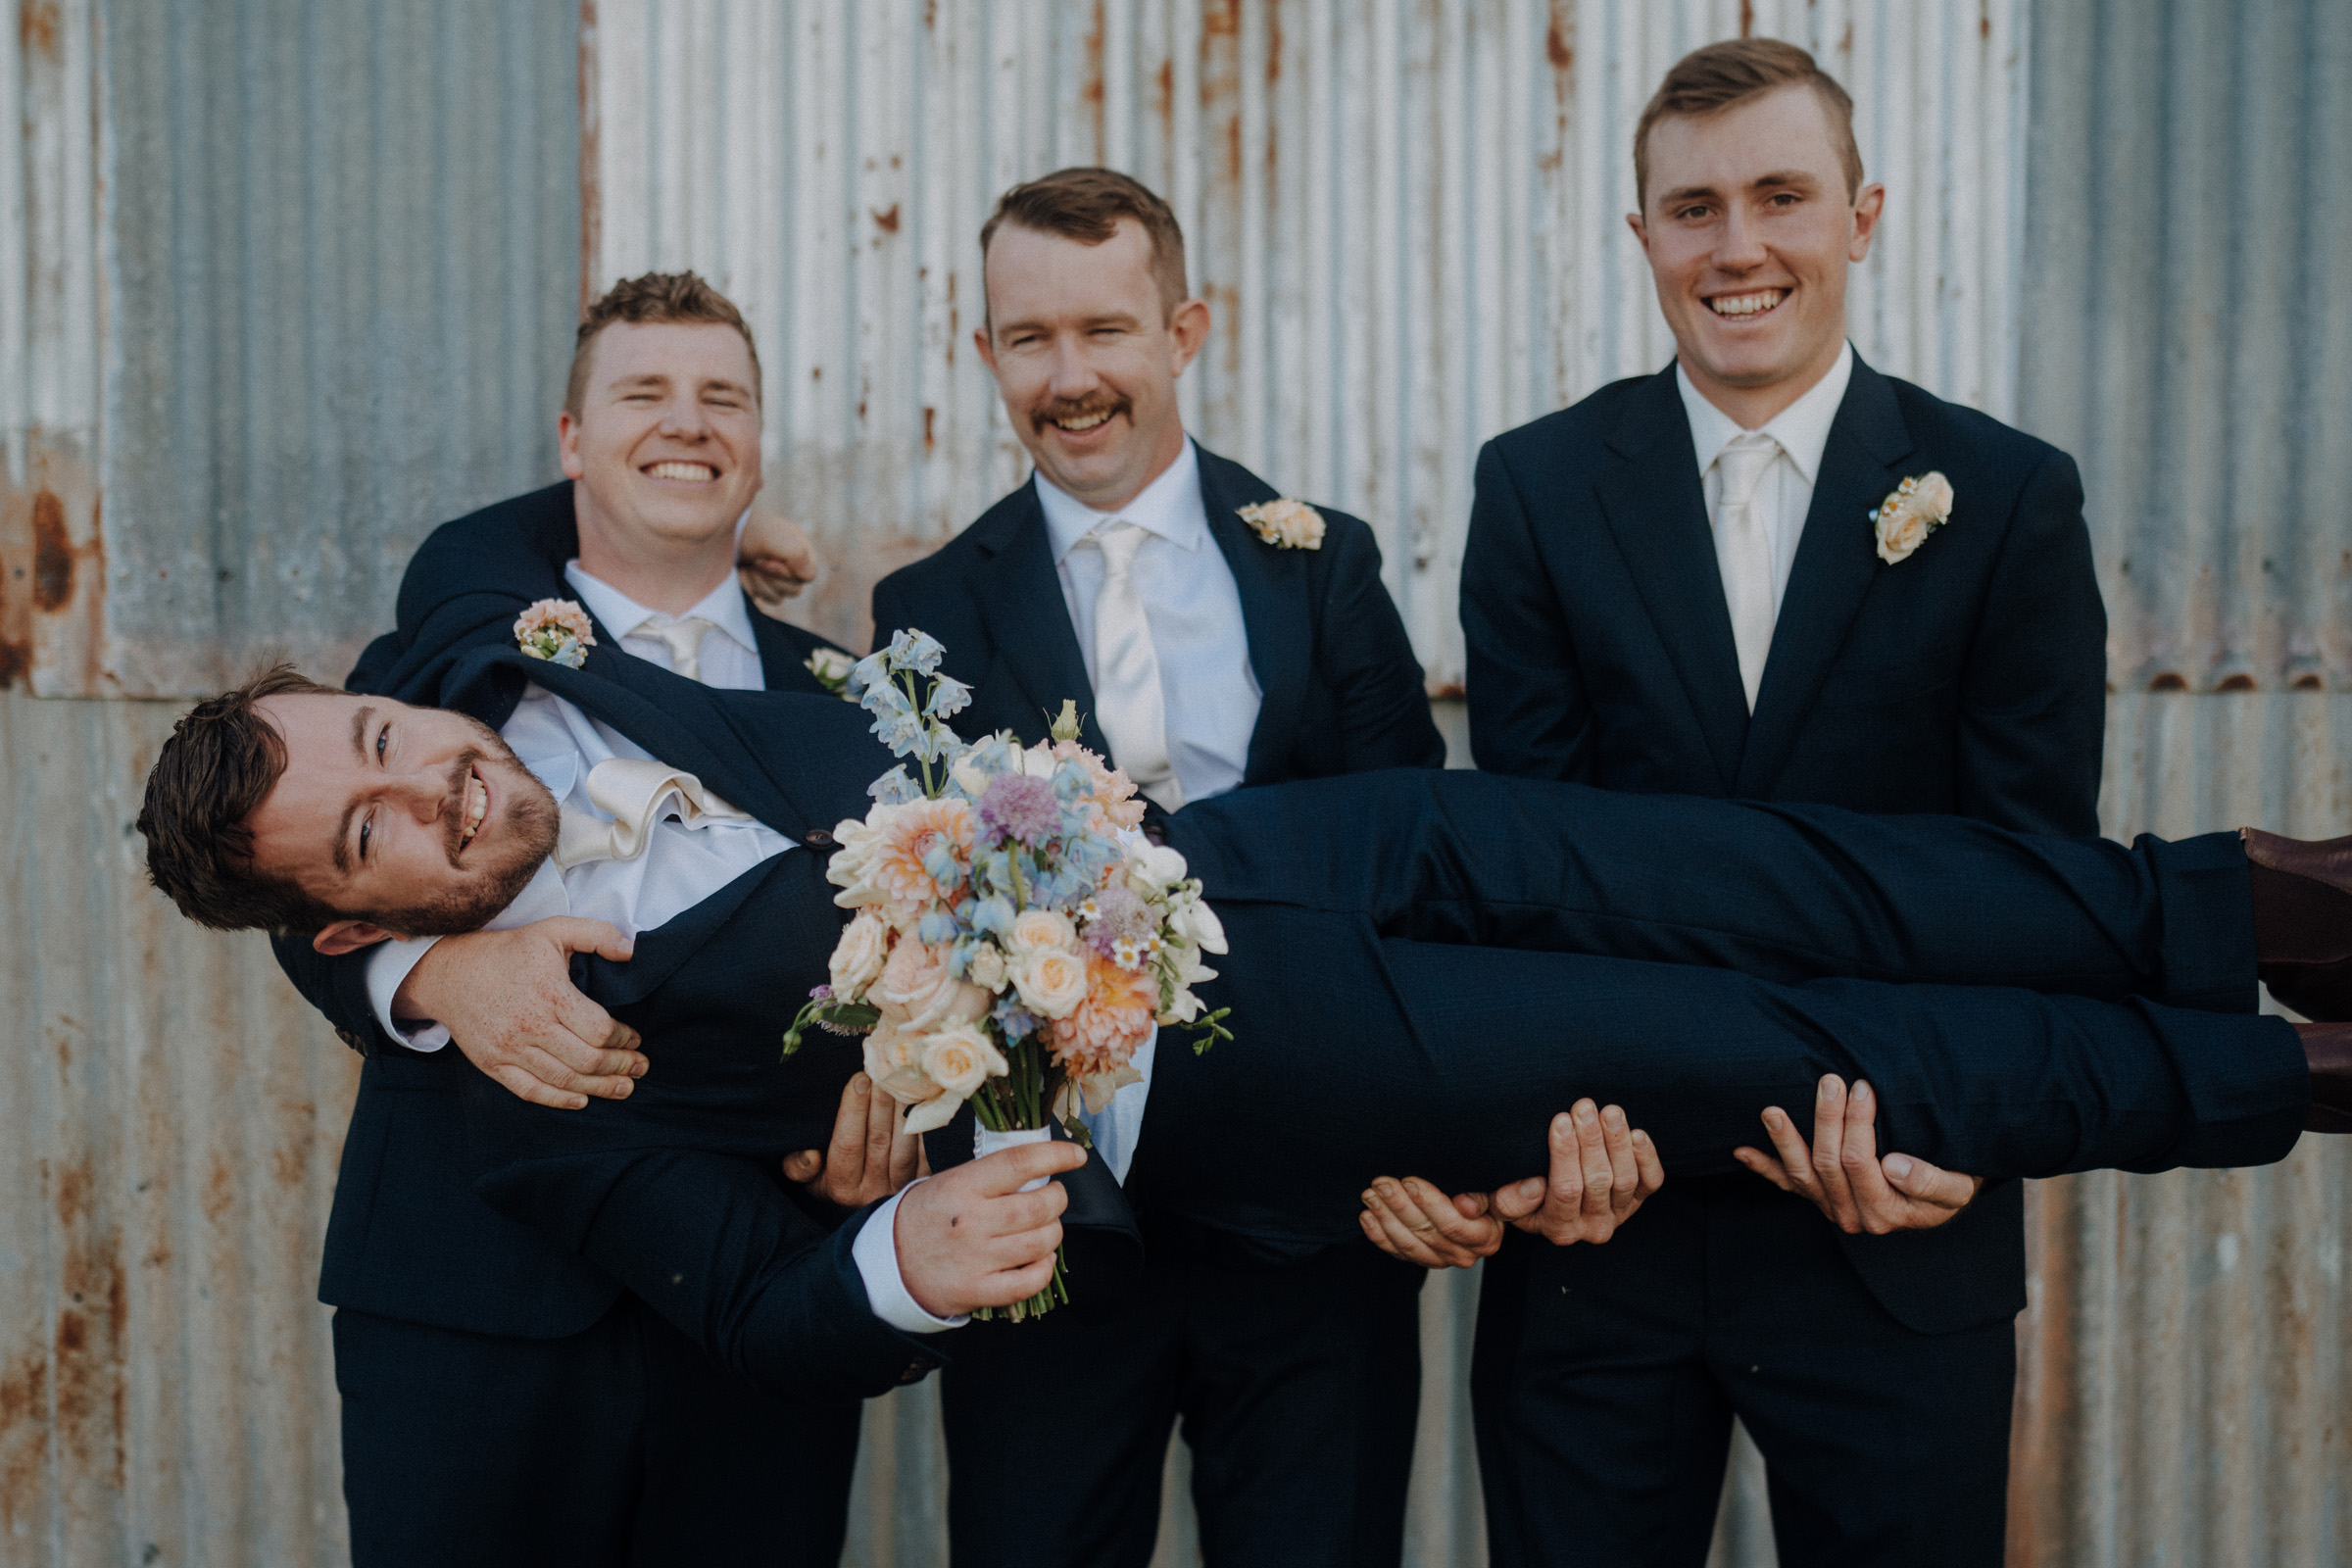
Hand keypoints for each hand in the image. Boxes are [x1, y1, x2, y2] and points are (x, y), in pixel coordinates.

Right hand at [394, 918, 646, 1109]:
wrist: (449, 973)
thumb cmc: (508, 951)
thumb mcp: (553, 929)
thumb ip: (597, 934)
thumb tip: (632, 950)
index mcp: (550, 995)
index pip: (600, 1030)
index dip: (624, 1039)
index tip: (637, 1039)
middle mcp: (530, 1026)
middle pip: (587, 1060)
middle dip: (620, 1067)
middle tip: (640, 1067)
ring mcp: (510, 1049)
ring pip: (564, 1080)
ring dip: (599, 1087)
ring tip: (623, 1087)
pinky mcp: (492, 1064)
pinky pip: (530, 1090)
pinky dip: (559, 1100)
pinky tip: (582, 1100)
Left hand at [738, 505, 817, 607]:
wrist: (716, 533)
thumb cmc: (745, 532)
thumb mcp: (773, 538)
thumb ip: (797, 554)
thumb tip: (808, 576)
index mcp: (797, 547)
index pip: (807, 575)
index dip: (787, 573)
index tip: (766, 561)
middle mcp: (788, 562)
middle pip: (794, 590)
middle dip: (770, 579)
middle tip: (753, 563)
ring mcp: (773, 576)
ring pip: (778, 597)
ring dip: (758, 585)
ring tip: (745, 568)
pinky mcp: (759, 585)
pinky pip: (764, 600)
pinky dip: (751, 590)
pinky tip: (741, 576)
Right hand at [782, 1072, 927, 1206]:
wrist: (868, 1209)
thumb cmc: (833, 1181)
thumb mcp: (809, 1179)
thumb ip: (798, 1167)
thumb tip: (810, 1156)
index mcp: (841, 1188)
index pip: (847, 1144)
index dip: (853, 1110)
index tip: (858, 1079)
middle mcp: (873, 1192)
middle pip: (878, 1140)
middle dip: (880, 1102)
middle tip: (883, 1071)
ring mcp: (901, 1188)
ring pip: (904, 1144)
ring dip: (903, 1110)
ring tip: (901, 1080)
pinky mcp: (923, 1182)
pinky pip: (926, 1151)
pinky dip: (923, 1125)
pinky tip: (921, 1100)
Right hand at [894, 1140, 1086, 1317]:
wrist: (889, 1263)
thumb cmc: (928, 1215)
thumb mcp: (948, 1181)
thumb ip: (991, 1174)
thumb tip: (1042, 1164)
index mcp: (961, 1186)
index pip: (1019, 1163)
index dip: (1056, 1156)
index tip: (1076, 1156)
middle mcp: (970, 1222)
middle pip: (1038, 1206)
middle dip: (1058, 1198)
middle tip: (1053, 1195)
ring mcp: (974, 1259)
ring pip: (1040, 1242)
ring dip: (1054, 1232)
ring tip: (1045, 1226)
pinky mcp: (977, 1290)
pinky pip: (1029, 1281)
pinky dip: (1044, 1268)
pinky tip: (1040, 1258)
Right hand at [1359, 1099, 1663, 1268]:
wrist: (1557, 1193)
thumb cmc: (1522, 1186)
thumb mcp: (1500, 1195)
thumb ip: (1492, 1196)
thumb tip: (1477, 1200)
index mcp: (1557, 1228)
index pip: (1563, 1191)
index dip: (1563, 1154)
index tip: (1558, 1118)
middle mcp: (1591, 1228)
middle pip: (1596, 1181)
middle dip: (1589, 1139)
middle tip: (1582, 1105)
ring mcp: (1619, 1214)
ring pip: (1625, 1179)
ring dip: (1616, 1140)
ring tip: (1606, 1109)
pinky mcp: (1639, 1200)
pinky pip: (1651, 1181)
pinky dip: (1645, 1156)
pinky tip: (1633, 1132)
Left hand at [1733, 1075, 1983, 1233]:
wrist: (1944, 1193)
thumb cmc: (1954, 1181)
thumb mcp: (1957, 1186)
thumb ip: (1930, 1181)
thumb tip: (1893, 1165)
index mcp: (1886, 1212)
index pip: (1860, 1162)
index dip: (1858, 1124)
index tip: (1862, 1087)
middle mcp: (1854, 1215)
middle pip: (1828, 1163)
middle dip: (1827, 1119)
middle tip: (1830, 1080)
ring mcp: (1832, 1206)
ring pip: (1801, 1174)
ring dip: (1784, 1141)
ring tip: (1771, 1111)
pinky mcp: (1819, 1197)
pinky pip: (1787, 1184)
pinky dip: (1765, 1168)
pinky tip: (1742, 1150)